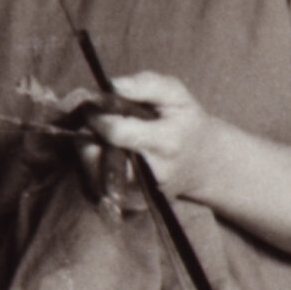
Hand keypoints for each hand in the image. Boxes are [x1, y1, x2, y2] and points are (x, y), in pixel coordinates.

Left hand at [82, 71, 218, 201]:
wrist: (203, 164)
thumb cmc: (186, 122)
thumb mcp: (176, 95)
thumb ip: (145, 84)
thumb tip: (110, 84)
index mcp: (166, 143)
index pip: (118, 133)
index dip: (97, 117)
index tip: (91, 105)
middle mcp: (151, 174)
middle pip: (97, 158)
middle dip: (87, 135)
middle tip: (91, 120)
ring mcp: (140, 194)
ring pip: (90, 175)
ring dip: (86, 152)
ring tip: (99, 136)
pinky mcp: (128, 205)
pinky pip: (93, 189)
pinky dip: (91, 168)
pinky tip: (103, 153)